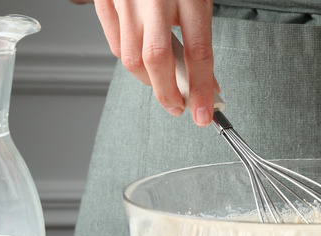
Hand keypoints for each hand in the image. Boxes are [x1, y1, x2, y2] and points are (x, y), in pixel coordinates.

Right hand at [92, 0, 216, 125]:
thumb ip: (200, 37)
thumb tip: (205, 82)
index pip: (198, 52)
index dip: (201, 89)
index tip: (204, 113)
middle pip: (156, 59)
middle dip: (167, 94)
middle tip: (179, 108)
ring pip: (131, 57)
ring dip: (149, 81)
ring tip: (163, 85)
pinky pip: (115, 43)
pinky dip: (130, 61)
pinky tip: (143, 63)